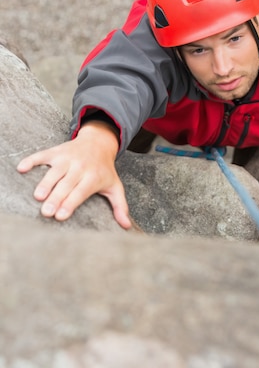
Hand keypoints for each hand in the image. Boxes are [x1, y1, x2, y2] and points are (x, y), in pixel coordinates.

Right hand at [17, 121, 131, 228]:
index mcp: (93, 177)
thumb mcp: (115, 186)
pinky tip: (21, 168)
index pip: (81, 192)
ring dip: (45, 183)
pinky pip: (42, 155)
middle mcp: (80, 167)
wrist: (98, 142)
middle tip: (46, 212)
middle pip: (66, 185)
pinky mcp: (56, 151)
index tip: (60, 216)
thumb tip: (127, 226)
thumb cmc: (104, 170)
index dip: (70, 204)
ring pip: (54, 172)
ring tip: (37, 196)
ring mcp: (67, 158)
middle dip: (56, 198)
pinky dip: (32, 161)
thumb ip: (120, 206)